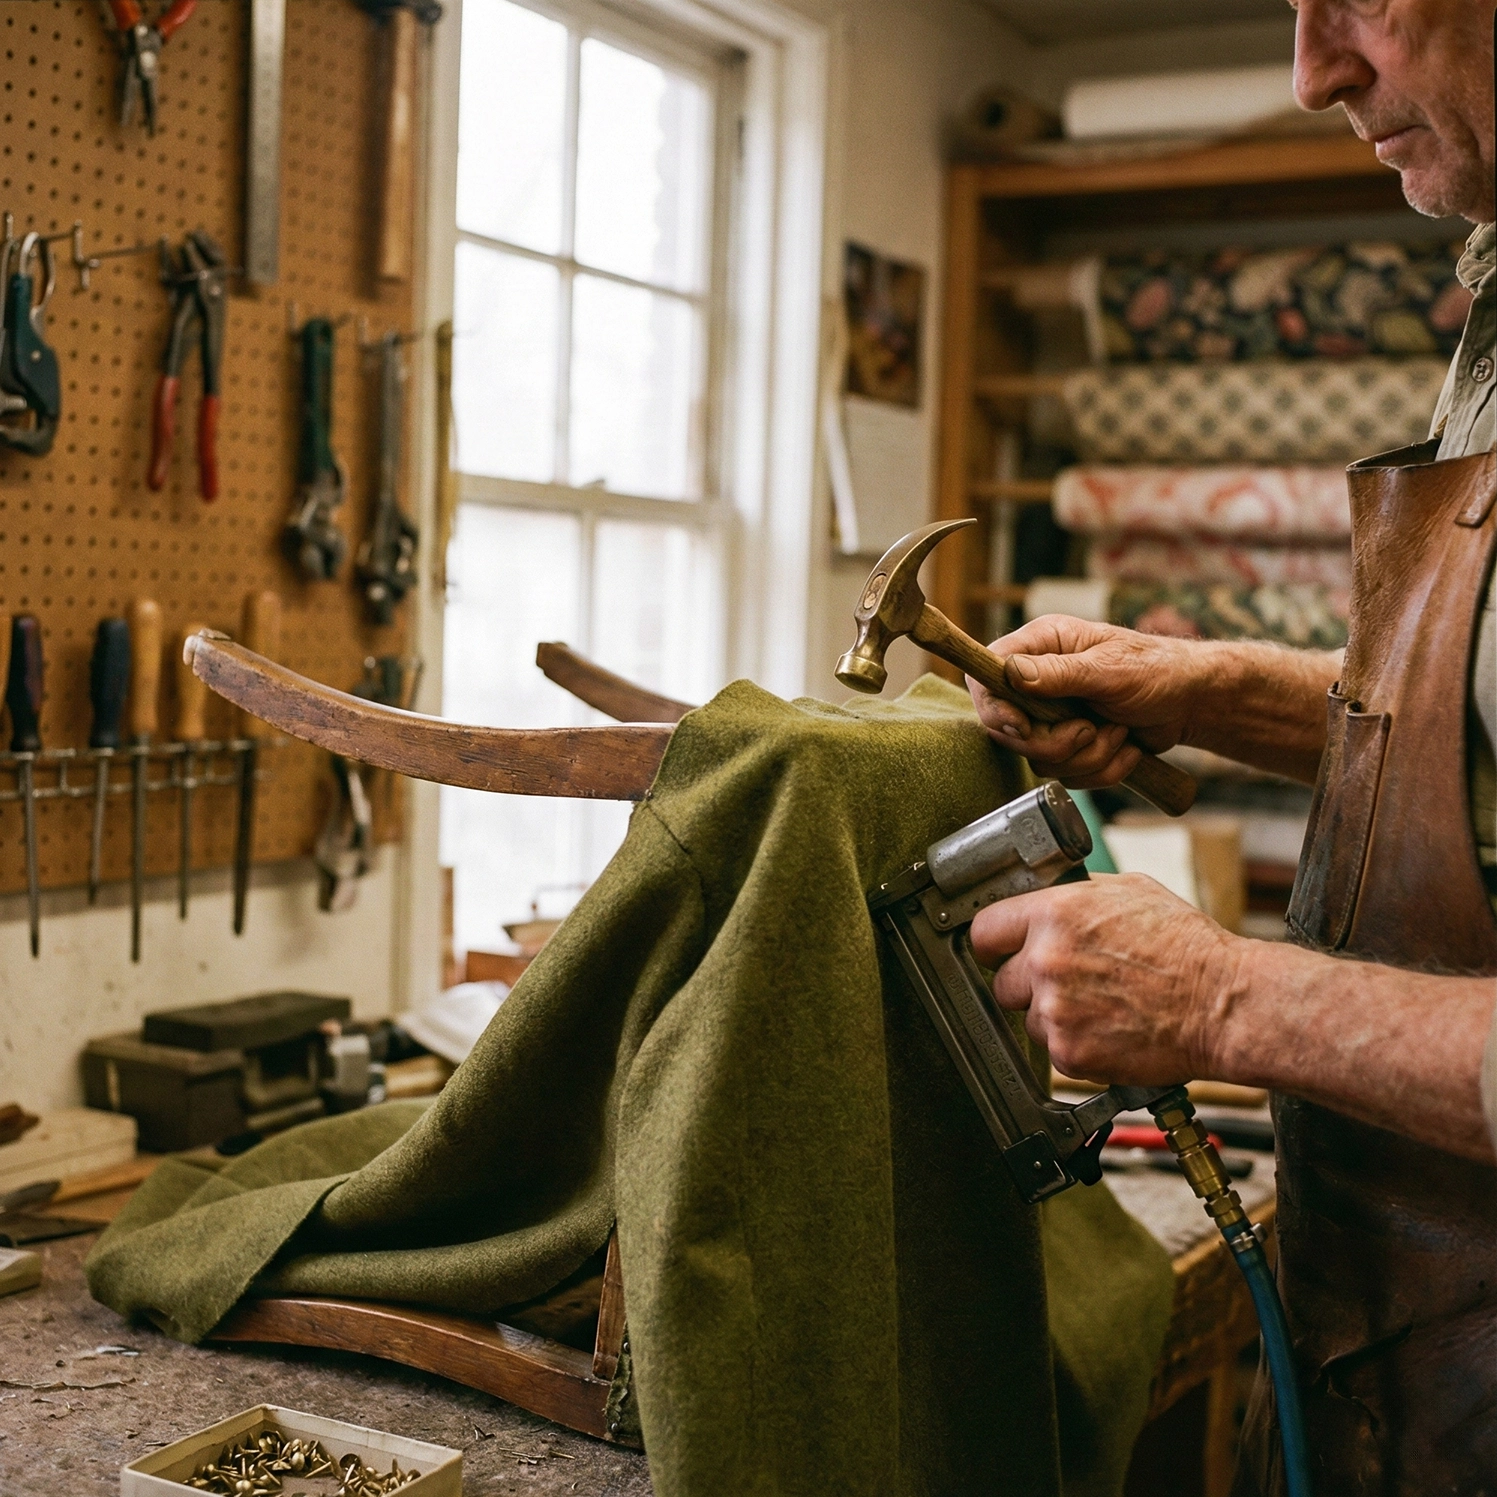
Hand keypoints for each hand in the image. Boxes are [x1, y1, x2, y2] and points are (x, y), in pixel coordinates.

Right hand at [967, 615, 1202, 788]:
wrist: (1190, 703)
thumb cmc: (1157, 670)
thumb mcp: (1111, 668)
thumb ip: (1060, 673)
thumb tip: (1011, 673)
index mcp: (1041, 646)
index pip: (988, 675)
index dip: (994, 707)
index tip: (1020, 727)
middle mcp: (1038, 682)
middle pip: (1008, 729)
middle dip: (1054, 742)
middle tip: (1089, 730)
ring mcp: (1050, 718)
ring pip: (1039, 759)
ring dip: (1087, 756)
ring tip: (1118, 733)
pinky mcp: (1067, 747)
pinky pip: (1066, 776)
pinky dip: (1101, 770)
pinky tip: (1124, 747)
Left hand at [969, 873, 1240, 1085]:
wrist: (1222, 1003)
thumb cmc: (1187, 947)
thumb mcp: (1129, 891)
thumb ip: (1076, 895)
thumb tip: (1047, 898)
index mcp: (1054, 915)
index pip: (984, 930)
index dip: (993, 943)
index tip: (998, 952)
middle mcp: (1046, 960)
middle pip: (1001, 982)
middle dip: (1027, 985)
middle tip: (1066, 985)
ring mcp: (1055, 1010)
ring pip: (1029, 1019)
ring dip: (1054, 1017)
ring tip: (1101, 1007)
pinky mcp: (1070, 1052)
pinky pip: (1055, 1050)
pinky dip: (1077, 1045)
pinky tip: (1110, 1029)